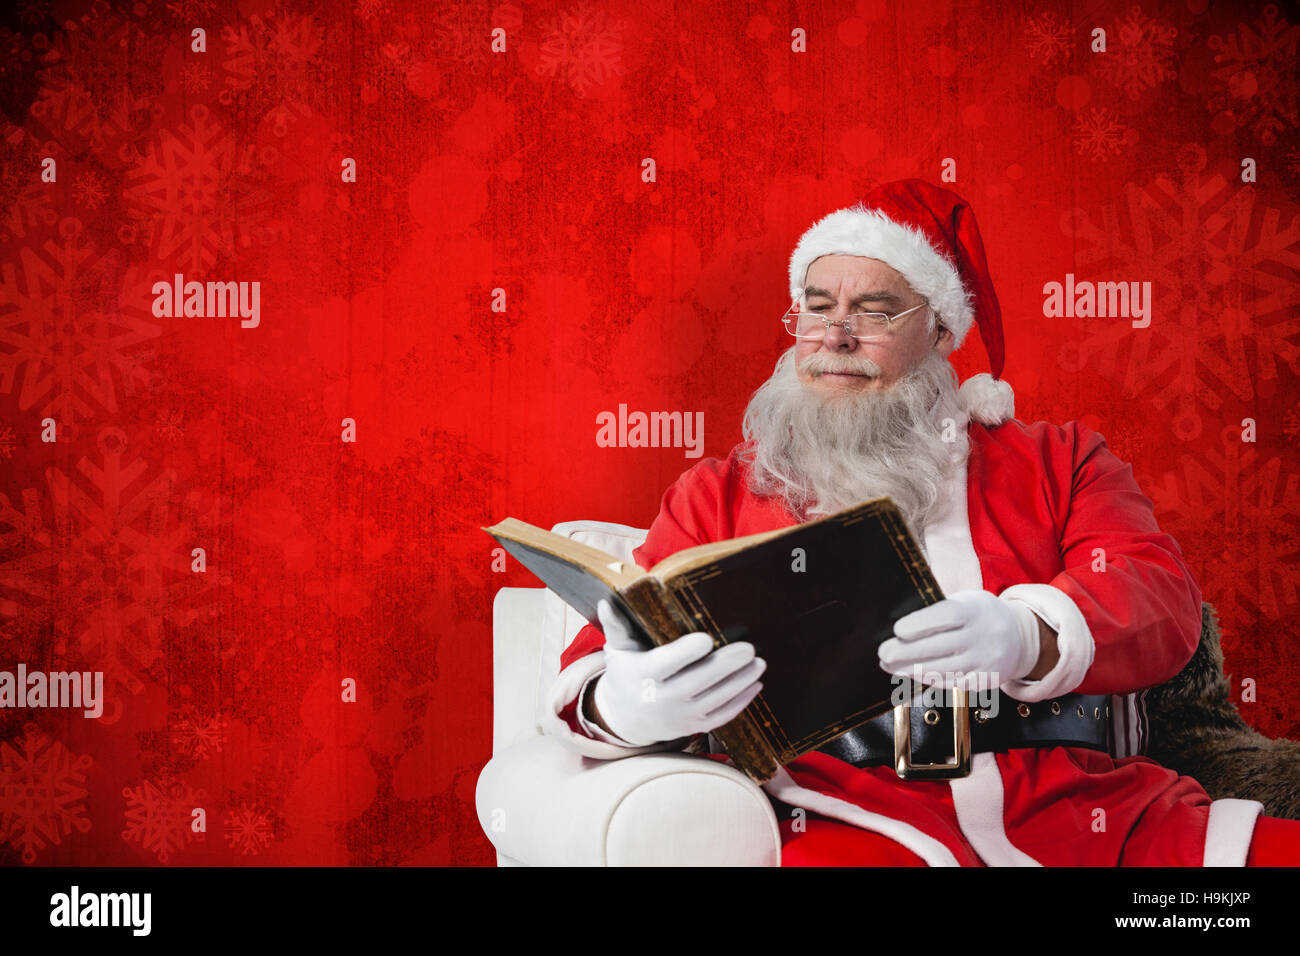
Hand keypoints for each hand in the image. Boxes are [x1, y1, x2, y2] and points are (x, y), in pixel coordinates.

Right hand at [591, 598, 766, 746]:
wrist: (625, 719)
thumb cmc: (626, 674)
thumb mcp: (618, 651)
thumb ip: (616, 626)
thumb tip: (608, 601)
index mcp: (645, 675)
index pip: (667, 663)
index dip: (687, 652)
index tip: (707, 638)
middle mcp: (664, 698)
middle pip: (699, 682)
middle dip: (726, 665)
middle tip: (749, 648)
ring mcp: (682, 716)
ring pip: (716, 699)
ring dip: (740, 681)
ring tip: (759, 663)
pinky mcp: (695, 726)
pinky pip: (722, 716)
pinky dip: (741, 701)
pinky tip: (755, 684)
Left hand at [877, 589, 1040, 688]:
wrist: (1020, 637)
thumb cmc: (980, 615)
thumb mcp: (965, 600)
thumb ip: (938, 608)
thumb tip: (900, 624)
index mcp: (975, 610)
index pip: (947, 616)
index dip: (920, 624)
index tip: (897, 630)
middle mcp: (983, 635)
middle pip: (941, 647)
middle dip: (907, 652)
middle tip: (884, 654)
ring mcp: (986, 660)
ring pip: (945, 669)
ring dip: (913, 670)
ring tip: (891, 666)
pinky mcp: (986, 679)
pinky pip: (954, 683)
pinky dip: (930, 680)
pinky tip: (913, 674)